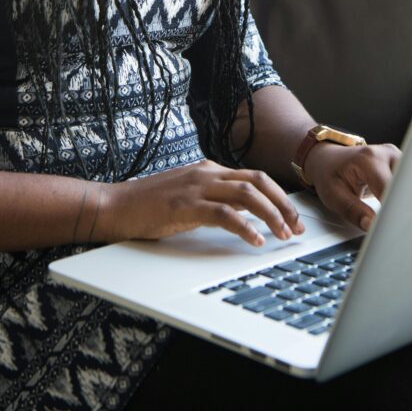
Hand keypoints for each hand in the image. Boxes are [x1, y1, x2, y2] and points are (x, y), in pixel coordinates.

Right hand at [97, 159, 305, 247]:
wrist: (114, 205)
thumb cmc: (148, 205)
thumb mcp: (187, 196)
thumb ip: (212, 199)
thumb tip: (242, 214)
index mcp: (209, 170)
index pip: (254, 178)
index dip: (278, 196)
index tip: (293, 217)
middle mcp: (207, 173)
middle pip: (258, 182)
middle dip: (283, 204)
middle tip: (297, 226)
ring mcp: (197, 187)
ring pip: (247, 195)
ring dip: (271, 215)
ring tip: (282, 235)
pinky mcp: (186, 205)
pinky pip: (224, 214)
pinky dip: (245, 227)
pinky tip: (255, 240)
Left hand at [303, 142, 400, 231]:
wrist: (329, 159)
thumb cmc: (330, 174)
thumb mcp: (333, 195)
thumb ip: (353, 211)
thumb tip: (371, 225)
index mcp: (370, 159)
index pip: (390, 190)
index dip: (392, 211)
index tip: (390, 227)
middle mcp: (387, 154)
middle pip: (405, 186)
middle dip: (403, 208)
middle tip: (396, 226)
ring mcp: (397, 157)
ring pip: (411, 186)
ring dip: (405, 202)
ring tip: (396, 216)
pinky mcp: (402, 163)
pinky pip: (409, 184)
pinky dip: (405, 198)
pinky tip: (399, 208)